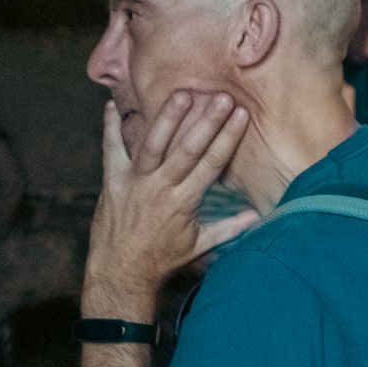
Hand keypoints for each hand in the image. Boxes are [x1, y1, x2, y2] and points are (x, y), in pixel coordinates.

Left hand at [87, 93, 257, 299]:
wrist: (120, 272)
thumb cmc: (161, 259)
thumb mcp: (198, 245)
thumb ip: (229, 228)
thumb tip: (258, 217)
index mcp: (184, 202)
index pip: (212, 164)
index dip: (228, 138)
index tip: (241, 115)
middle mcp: (160, 188)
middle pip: (187, 149)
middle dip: (207, 121)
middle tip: (221, 97)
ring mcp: (134, 182)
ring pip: (153, 144)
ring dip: (168, 117)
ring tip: (182, 94)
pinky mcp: (112, 181)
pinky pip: (110, 150)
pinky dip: (109, 128)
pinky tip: (110, 106)